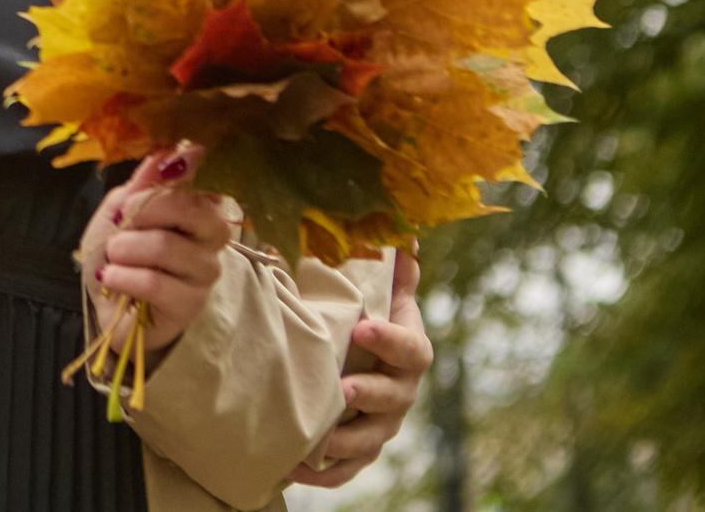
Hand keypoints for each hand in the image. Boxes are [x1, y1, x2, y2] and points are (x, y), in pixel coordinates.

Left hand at [86, 146, 233, 352]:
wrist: (104, 306)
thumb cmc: (117, 255)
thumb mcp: (121, 211)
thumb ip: (146, 183)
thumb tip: (178, 151)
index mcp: (198, 209)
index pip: (198, 182)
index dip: (161, 184)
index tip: (130, 199)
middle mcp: (212, 239)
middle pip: (192, 209)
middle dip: (143, 212)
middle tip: (119, 225)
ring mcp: (205, 273)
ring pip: (167, 247)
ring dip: (125, 249)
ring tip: (112, 257)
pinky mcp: (190, 306)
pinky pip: (156, 283)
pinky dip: (123, 277)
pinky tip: (111, 278)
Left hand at [290, 247, 431, 487]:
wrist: (358, 360)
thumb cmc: (363, 319)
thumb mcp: (377, 291)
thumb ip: (389, 265)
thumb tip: (402, 231)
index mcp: (407, 351)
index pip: (411, 348)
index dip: (390, 340)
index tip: (362, 329)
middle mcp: (400, 391)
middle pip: (395, 398)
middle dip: (371, 394)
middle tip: (344, 390)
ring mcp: (382, 424)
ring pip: (371, 440)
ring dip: (346, 441)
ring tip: (318, 439)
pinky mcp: (359, 450)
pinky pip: (346, 468)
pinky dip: (323, 472)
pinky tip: (293, 469)